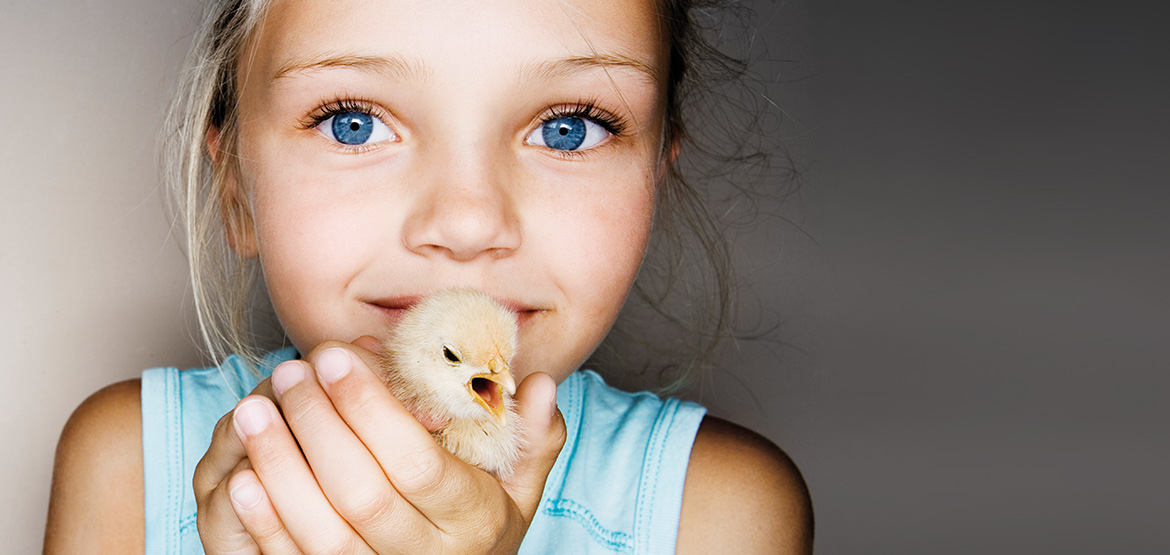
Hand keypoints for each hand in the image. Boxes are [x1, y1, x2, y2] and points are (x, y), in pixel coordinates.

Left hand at [194, 339, 565, 553]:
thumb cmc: (480, 527)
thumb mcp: (518, 488)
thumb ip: (532, 437)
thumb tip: (539, 385)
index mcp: (472, 520)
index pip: (418, 463)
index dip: (371, 409)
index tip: (337, 358)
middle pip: (363, 493)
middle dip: (320, 425)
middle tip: (293, 371)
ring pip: (322, 532)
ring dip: (280, 467)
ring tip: (256, 409)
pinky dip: (264, 523)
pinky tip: (243, 477)